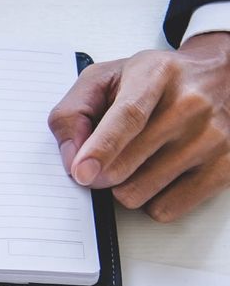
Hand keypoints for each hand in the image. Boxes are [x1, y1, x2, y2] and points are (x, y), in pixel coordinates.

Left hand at [47, 33, 229, 222]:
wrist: (219, 75)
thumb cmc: (155, 81)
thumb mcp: (105, 78)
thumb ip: (73, 112)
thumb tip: (72, 158)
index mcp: (157, 75)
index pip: (129, 116)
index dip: (101, 148)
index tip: (81, 172)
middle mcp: (191, 104)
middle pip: (125, 166)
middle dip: (99, 173)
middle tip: (102, 161)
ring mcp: (213, 137)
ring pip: (139, 193)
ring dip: (124, 186)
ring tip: (137, 160)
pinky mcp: (225, 167)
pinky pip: (165, 209)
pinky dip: (150, 201)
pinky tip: (158, 175)